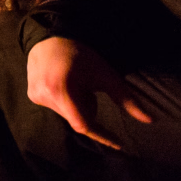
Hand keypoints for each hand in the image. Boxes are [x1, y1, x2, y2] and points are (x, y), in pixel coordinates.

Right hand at [25, 36, 152, 150]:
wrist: (51, 38)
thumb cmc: (81, 55)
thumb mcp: (105, 75)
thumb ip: (126, 99)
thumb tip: (149, 119)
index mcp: (62, 90)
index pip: (83, 124)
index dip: (102, 135)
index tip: (118, 142)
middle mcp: (45, 96)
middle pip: (77, 118)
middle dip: (88, 109)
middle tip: (90, 89)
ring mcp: (36, 96)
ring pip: (67, 114)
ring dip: (77, 105)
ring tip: (75, 84)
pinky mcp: (32, 95)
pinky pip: (56, 108)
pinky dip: (66, 102)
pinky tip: (65, 84)